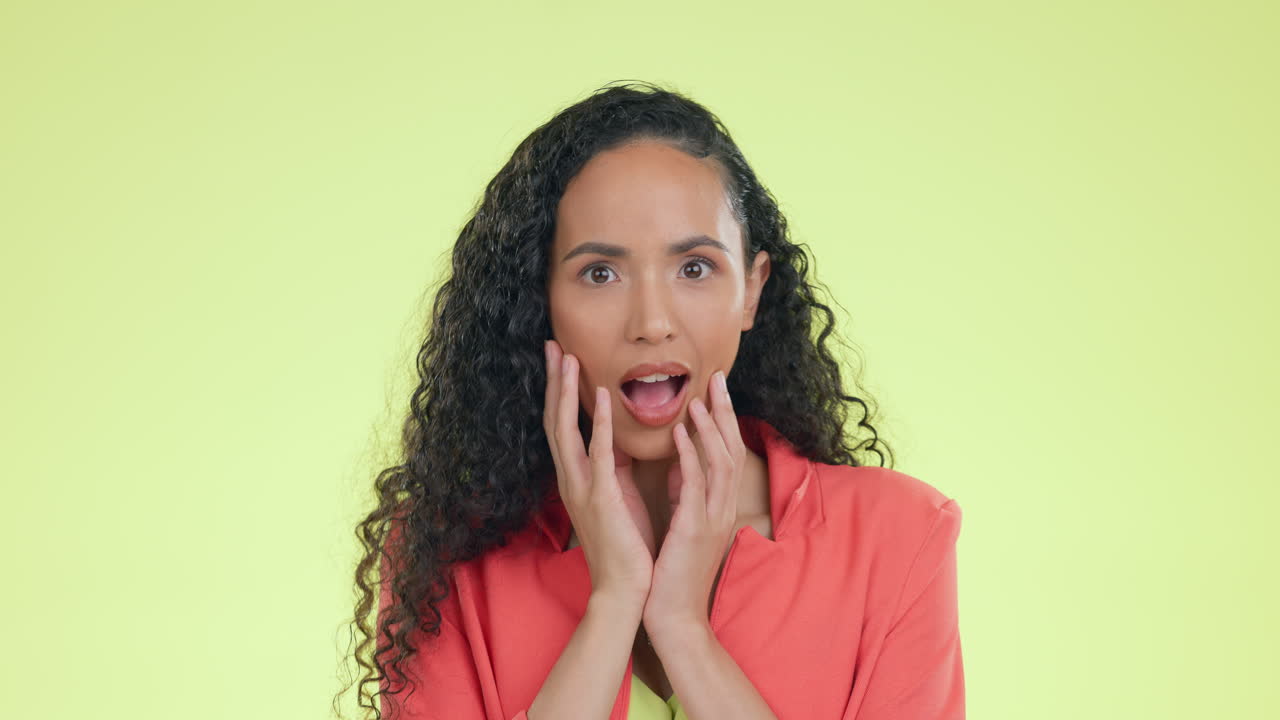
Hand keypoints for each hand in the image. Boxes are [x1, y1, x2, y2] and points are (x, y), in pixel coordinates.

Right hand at [543, 340, 655, 603]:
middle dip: (554, 382)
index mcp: (576, 480)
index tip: (560, 360)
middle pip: (554, 421)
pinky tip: (599, 396)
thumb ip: (613, 467)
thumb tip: (617, 438)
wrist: (626, 591)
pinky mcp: (600, 498)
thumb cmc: (626, 547)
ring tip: (568, 358)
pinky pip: (597, 453)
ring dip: (567, 392)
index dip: (559, 393)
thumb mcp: (618, 497)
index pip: (562, 427)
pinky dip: (595, 422)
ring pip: (566, 430)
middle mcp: (571, 480)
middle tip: (552, 346)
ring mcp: (582, 488)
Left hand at [642, 370, 745, 636]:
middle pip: (732, 449)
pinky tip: (681, 433)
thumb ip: (686, 493)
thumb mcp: (684, 523)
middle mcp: (722, 508)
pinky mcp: (695, 530)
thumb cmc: (672, 572)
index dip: (724, 420)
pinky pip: (696, 485)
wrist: (672, 617)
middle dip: (725, 413)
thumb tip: (680, 462)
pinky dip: (691, 456)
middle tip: (717, 378)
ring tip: (699, 397)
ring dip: (711, 428)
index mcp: (718, 506)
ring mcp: (713, 519)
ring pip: (721, 463)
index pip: (728, 452)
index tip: (715, 389)